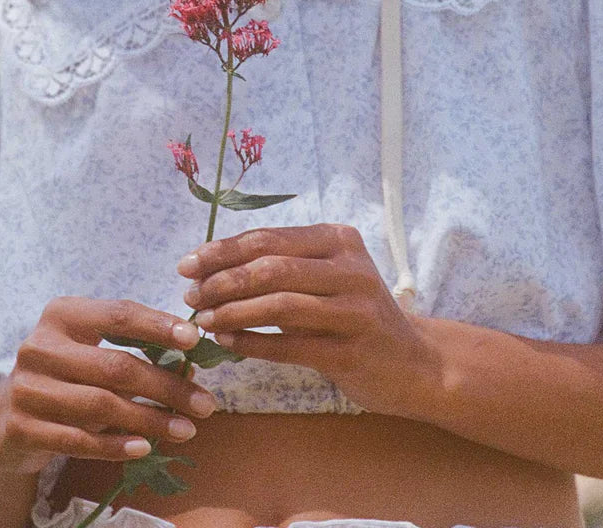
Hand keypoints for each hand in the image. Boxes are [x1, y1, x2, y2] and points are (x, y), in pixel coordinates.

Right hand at [0, 297, 218, 477]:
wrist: (4, 419)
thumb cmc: (63, 376)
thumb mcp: (90, 353)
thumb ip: (132, 353)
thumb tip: (188, 368)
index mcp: (62, 315)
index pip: (118, 314)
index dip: (158, 325)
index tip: (195, 339)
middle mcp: (41, 346)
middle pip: (116, 366)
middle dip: (167, 386)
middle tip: (206, 403)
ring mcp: (29, 388)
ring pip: (102, 406)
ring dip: (151, 420)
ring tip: (186, 430)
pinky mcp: (22, 427)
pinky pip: (79, 440)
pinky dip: (116, 446)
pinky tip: (145, 448)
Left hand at [177, 223, 439, 417]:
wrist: (414, 364)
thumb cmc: (355, 315)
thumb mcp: (325, 278)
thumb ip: (280, 267)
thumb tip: (210, 267)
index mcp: (339, 239)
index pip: (268, 238)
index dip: (222, 250)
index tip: (187, 264)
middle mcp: (350, 268)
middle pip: (272, 267)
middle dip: (222, 280)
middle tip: (189, 295)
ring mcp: (355, 309)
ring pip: (280, 304)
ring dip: (232, 312)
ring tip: (202, 321)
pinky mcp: (353, 350)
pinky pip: (291, 346)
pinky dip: (254, 343)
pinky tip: (228, 343)